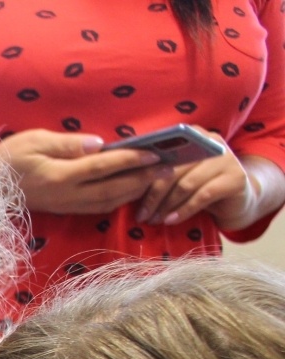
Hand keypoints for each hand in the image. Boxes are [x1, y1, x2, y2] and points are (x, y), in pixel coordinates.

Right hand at [0, 129, 167, 214]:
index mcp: (60, 175)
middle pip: (112, 189)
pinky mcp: (64, 209)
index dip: (131, 160)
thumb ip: (68, 144)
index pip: (103, 167)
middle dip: (142, 179)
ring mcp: (65, 205)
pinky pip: (97, 208)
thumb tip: (100, 144)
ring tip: (156, 179)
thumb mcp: (35, 140)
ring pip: (107, 202)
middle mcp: (66, 195)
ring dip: (134, 192)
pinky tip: (130, 192)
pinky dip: (118, 201)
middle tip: (168, 168)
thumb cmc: (9, 157)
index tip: (155, 153)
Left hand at [136, 134, 250, 226]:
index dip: (144, 173)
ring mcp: (226, 158)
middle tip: (141, 215)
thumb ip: (158, 171)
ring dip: (166, 206)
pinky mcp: (236, 178)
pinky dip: (184, 210)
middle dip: (153, 196)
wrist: (236, 201)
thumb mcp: (178, 176)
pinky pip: (202, 196)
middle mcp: (210, 142)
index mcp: (192, 135)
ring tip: (154, 220)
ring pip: (186, 184)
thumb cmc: (198, 188)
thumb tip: (124, 180)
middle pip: (173, 170)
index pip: (162, 151)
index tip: (127, 193)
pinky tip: (171, 221)